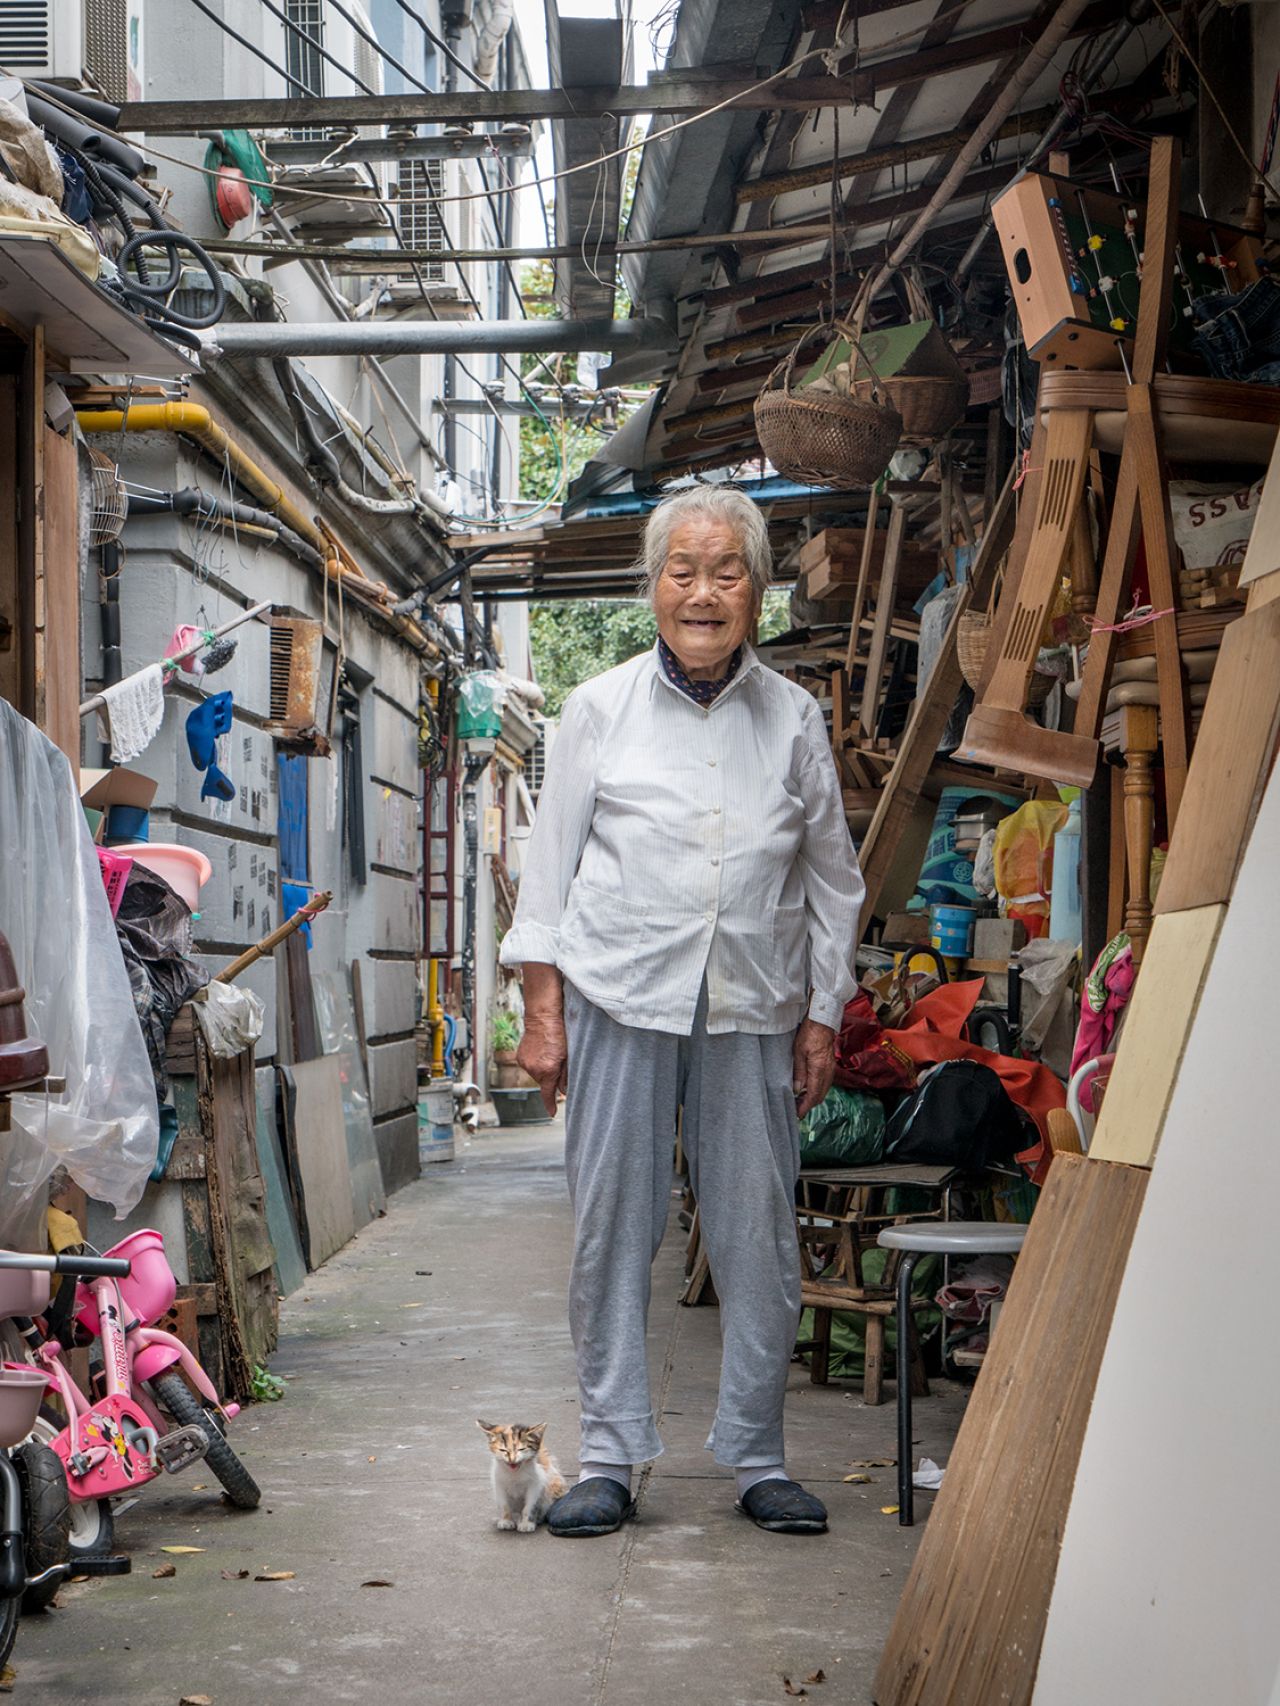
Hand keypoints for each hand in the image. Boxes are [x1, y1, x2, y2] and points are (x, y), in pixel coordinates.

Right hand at [517, 964, 567, 1115]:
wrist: (542, 1015)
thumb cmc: (559, 1032)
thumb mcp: (568, 1055)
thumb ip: (566, 1075)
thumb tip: (564, 1090)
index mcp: (547, 1070)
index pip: (547, 1094)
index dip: (550, 1105)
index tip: (552, 1113)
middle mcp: (534, 1069)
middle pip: (544, 1082)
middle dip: (551, 1078)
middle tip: (558, 1062)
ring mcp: (525, 1063)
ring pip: (537, 1074)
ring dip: (543, 1068)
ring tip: (550, 1052)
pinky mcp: (520, 1057)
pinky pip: (530, 1066)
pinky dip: (536, 1062)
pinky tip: (542, 1050)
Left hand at [792, 1018, 835, 1120]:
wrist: (822, 1022)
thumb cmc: (809, 1034)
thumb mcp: (798, 1052)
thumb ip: (799, 1072)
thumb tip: (797, 1090)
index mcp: (819, 1070)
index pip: (813, 1095)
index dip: (805, 1107)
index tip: (798, 1114)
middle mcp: (828, 1072)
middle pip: (820, 1096)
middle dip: (809, 1105)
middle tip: (796, 1109)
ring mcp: (831, 1069)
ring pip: (823, 1090)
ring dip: (813, 1098)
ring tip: (800, 1100)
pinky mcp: (830, 1066)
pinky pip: (825, 1083)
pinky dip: (817, 1090)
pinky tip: (808, 1088)